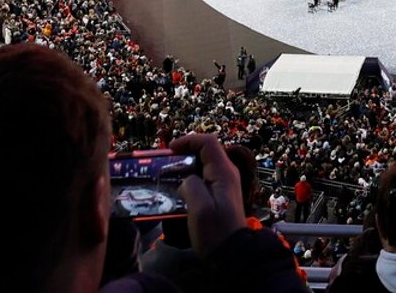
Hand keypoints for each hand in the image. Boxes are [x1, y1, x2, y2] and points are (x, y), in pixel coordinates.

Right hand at [172, 132, 242, 256]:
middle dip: (184, 153)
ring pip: (203, 165)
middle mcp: (226, 173)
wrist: (231, 254)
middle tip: (165, 163)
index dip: (188, 141)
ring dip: (185, 167)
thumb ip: (191, 186)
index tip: (169, 150)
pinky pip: (203, 177)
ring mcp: (224, 183)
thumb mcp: (200, 209)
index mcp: (223, 172)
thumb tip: (186, 180)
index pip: (208, 143)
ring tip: (167, 176)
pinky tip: (177, 190)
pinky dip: (189, 178)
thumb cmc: (215, 232)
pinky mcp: (219, 194)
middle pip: (205, 151)